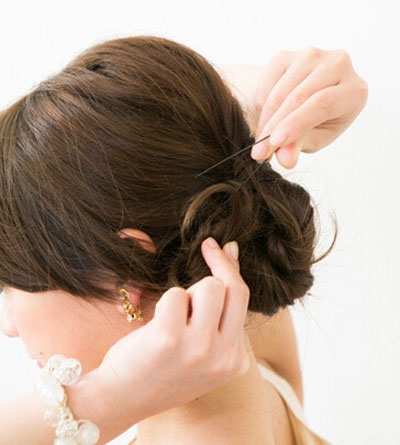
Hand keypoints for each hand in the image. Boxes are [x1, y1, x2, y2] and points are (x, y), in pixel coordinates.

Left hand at [98, 237, 249, 420]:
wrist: (122, 399)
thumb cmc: (162, 368)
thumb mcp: (204, 348)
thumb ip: (221, 310)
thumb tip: (232, 251)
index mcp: (235, 361)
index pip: (243, 299)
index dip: (232, 267)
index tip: (223, 246)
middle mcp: (223, 358)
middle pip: (232, 289)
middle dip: (215, 268)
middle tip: (198, 265)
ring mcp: (199, 350)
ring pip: (208, 287)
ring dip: (186, 292)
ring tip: (172, 316)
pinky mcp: (170, 339)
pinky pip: (175, 294)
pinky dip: (164, 301)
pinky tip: (155, 324)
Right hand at [251, 46, 368, 167]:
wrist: (302, 104)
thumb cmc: (316, 125)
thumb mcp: (313, 139)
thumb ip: (299, 146)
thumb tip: (285, 160)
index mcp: (354, 89)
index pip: (322, 104)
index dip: (296, 124)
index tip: (274, 144)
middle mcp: (338, 64)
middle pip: (300, 96)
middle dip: (275, 126)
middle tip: (259, 152)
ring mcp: (311, 55)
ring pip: (281, 89)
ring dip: (265, 119)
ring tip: (259, 142)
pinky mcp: (287, 54)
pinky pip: (268, 79)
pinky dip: (261, 103)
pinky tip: (263, 119)